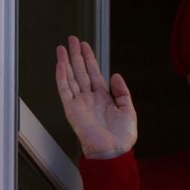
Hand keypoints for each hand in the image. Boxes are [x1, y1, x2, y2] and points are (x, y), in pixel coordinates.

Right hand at [55, 35, 136, 158]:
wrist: (114, 151)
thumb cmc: (122, 136)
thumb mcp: (128, 110)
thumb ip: (122, 92)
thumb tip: (115, 75)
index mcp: (104, 98)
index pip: (94, 73)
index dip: (90, 59)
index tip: (85, 45)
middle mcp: (90, 98)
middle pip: (80, 71)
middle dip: (76, 55)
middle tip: (72, 39)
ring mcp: (80, 102)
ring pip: (71, 77)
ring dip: (66, 62)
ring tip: (63, 47)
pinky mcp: (72, 109)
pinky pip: (65, 89)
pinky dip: (62, 76)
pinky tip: (60, 64)